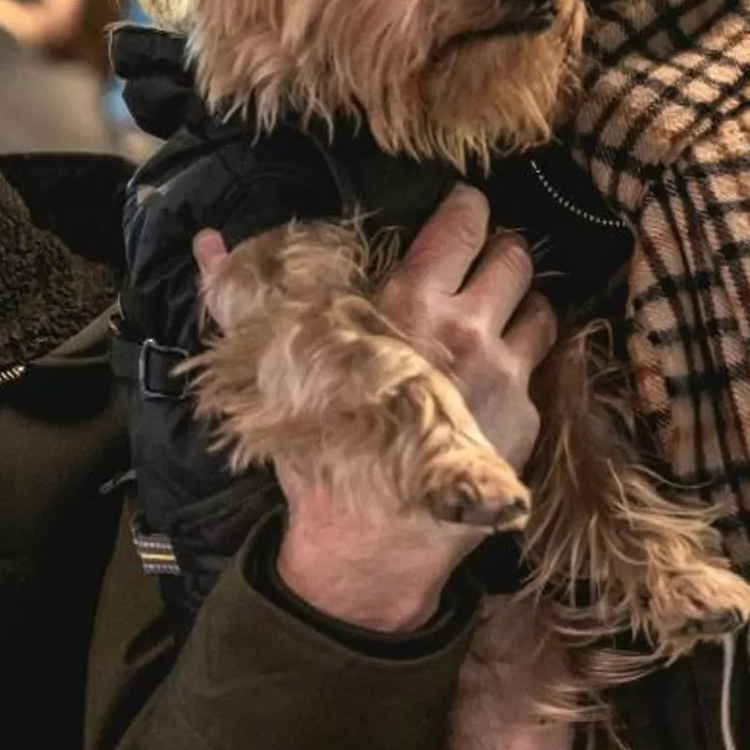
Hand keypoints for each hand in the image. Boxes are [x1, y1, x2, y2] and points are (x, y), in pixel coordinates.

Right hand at [201, 185, 557, 634]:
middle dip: (502, 252)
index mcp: (410, 305)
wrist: (369, 539)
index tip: (464, 210)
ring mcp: (504, 374)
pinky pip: (540, 366)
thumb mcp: (276, 364)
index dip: (468, 210)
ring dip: (523, 303)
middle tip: (484, 262)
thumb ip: (244, 295)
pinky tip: (500, 371)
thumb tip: (208, 240)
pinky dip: (526, 359)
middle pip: (515, 256)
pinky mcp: (525, 417)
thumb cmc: (320, 447)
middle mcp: (467, 330)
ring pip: (540, 306)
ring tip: (501, 312)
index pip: (462, 226)